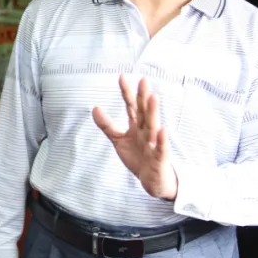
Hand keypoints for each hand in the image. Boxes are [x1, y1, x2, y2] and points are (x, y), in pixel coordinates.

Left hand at [92, 75, 177, 200]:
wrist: (152, 180)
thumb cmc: (138, 157)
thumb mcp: (119, 140)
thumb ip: (107, 125)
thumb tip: (94, 108)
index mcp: (137, 127)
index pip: (131, 107)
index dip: (127, 93)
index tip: (122, 77)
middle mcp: (146, 132)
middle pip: (144, 112)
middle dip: (143, 97)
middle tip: (143, 80)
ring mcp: (153, 143)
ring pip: (152, 126)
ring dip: (153, 112)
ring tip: (152, 97)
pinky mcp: (159, 158)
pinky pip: (161, 148)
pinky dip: (161, 140)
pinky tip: (163, 129)